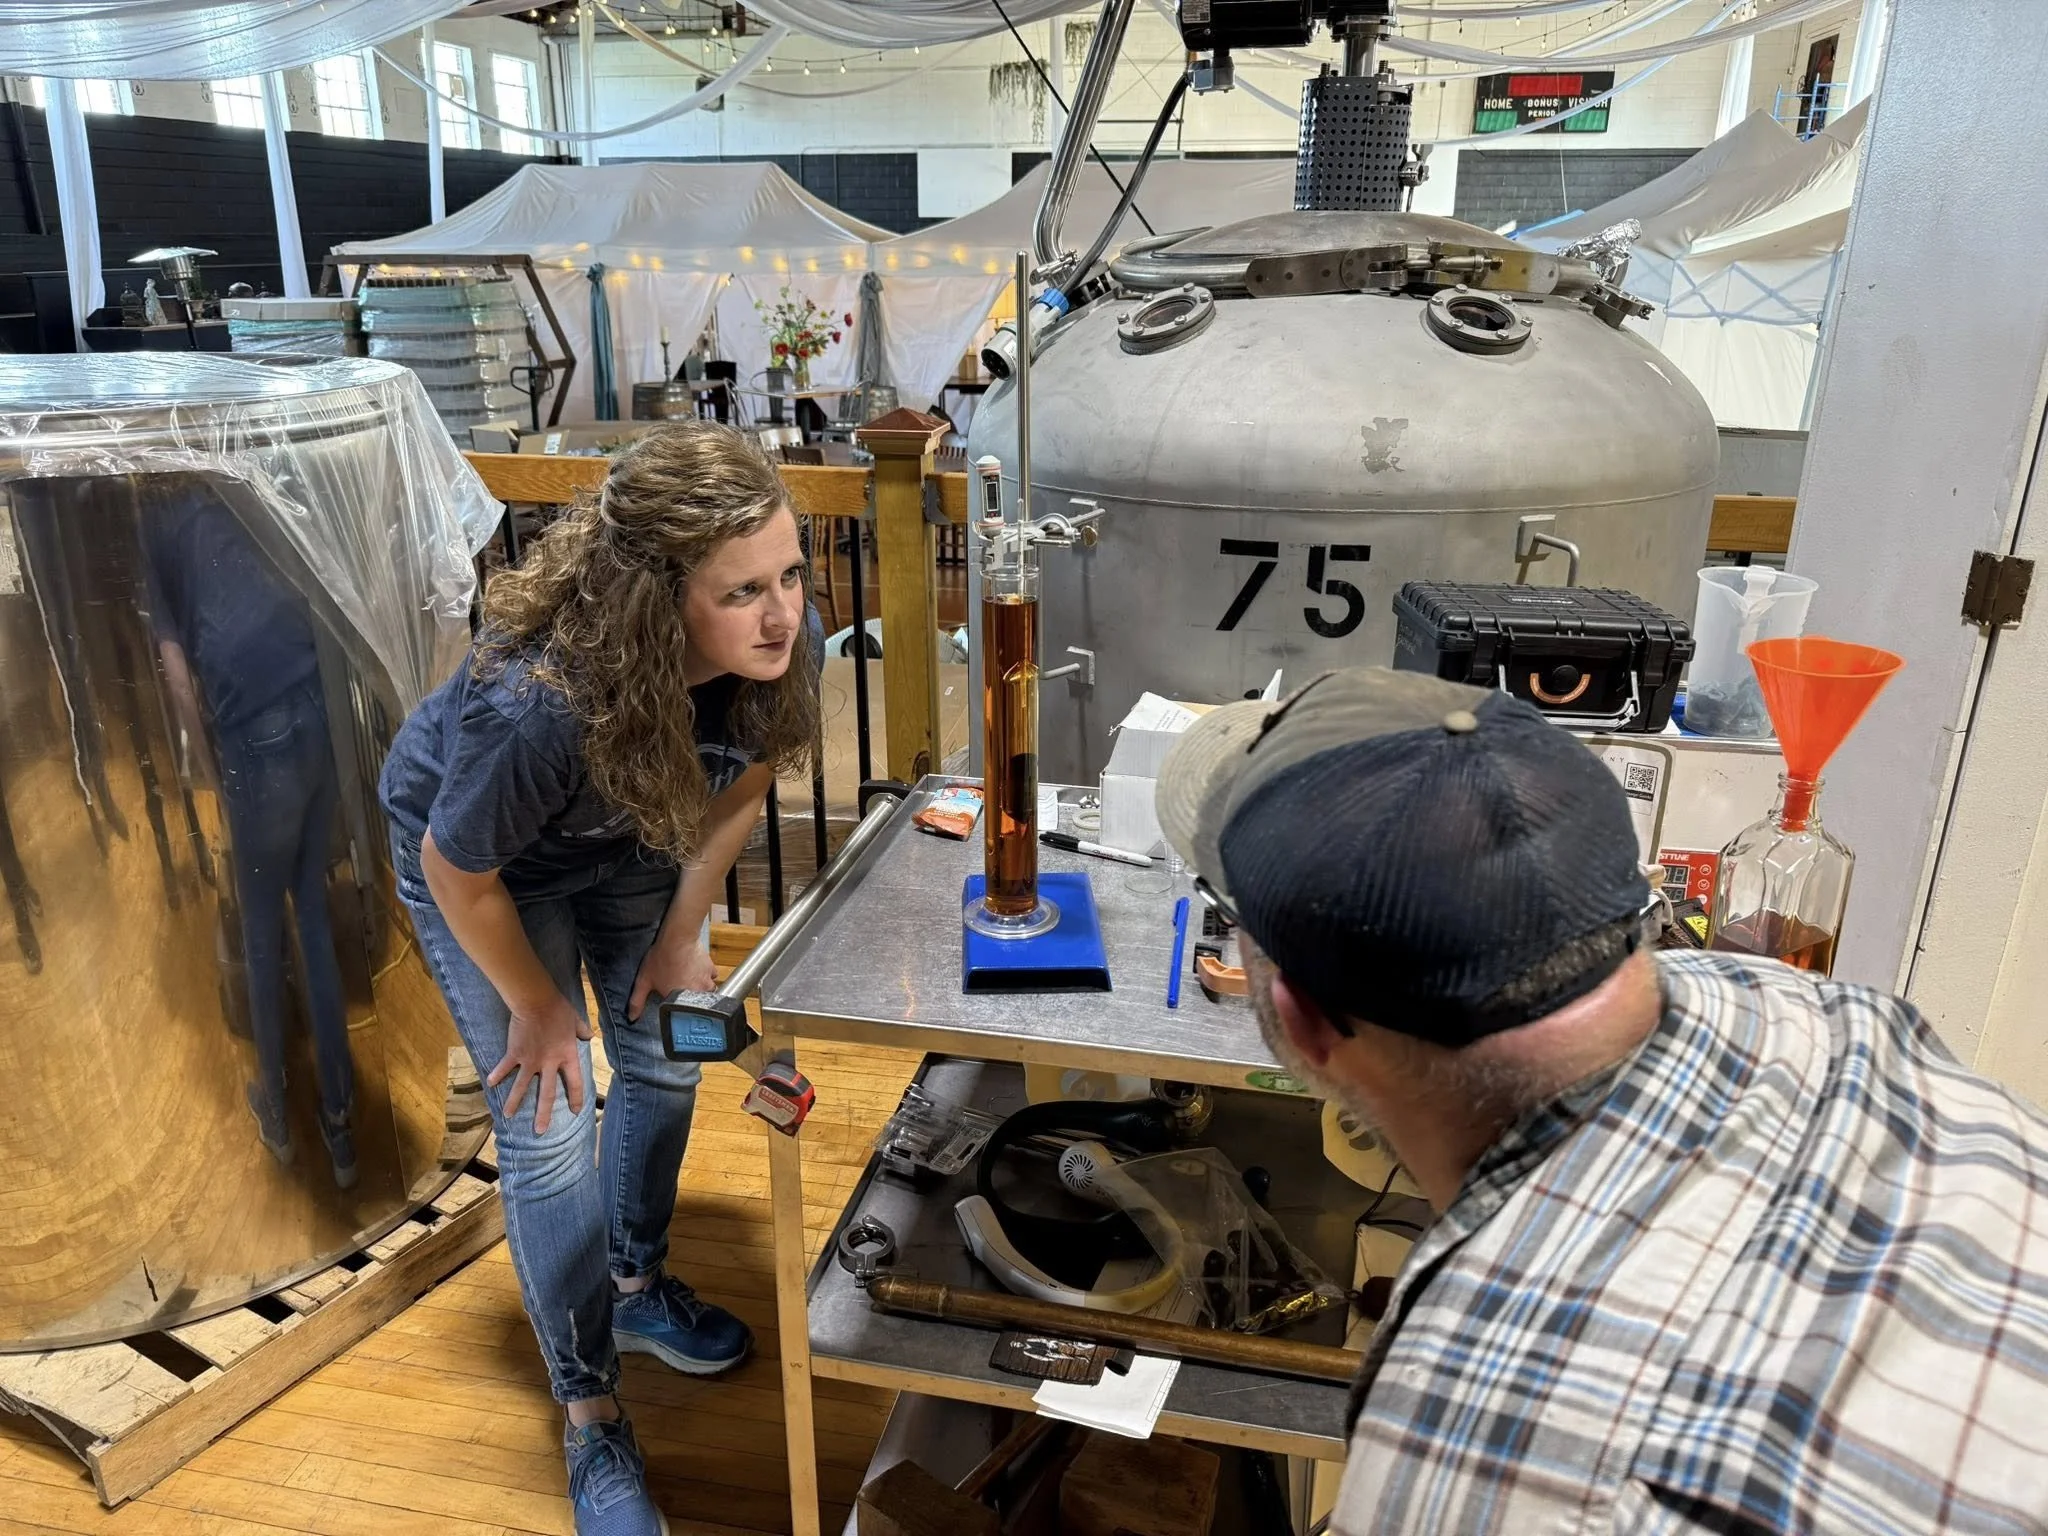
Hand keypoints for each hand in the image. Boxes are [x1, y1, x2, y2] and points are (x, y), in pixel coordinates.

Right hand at [488, 990, 589, 1135]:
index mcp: (567, 1056)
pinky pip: (505, 1068)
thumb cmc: (558, 1009)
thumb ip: (582, 1030)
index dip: (576, 1097)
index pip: (575, 1082)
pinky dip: (497, 1075)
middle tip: (541, 1131)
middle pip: (547, 1094)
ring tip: (508, 1116)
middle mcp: (549, 1063)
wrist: (536, 1001)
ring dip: (514, 1102)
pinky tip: (490, 1084)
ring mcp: (530, 1060)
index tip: (575, 1111)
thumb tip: (589, 1035)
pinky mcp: (515, 1054)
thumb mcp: (575, 1019)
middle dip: (543, 1114)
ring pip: (522, 1087)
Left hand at [629, 936, 716, 1020]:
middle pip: (697, 1003)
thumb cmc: (661, 959)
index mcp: (680, 1001)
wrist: (677, 938)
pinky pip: (711, 977)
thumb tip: (632, 1017)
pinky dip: (706, 975)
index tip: (672, 1001)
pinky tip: (696, 969)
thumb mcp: (644, 981)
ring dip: (699, 987)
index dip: (677, 1008)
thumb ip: (638, 1000)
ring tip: (689, 979)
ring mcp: (706, 982)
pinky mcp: (711, 969)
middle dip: (690, 999)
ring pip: (706, 991)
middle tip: (680, 989)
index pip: (682, 1013)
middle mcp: (696, 994)